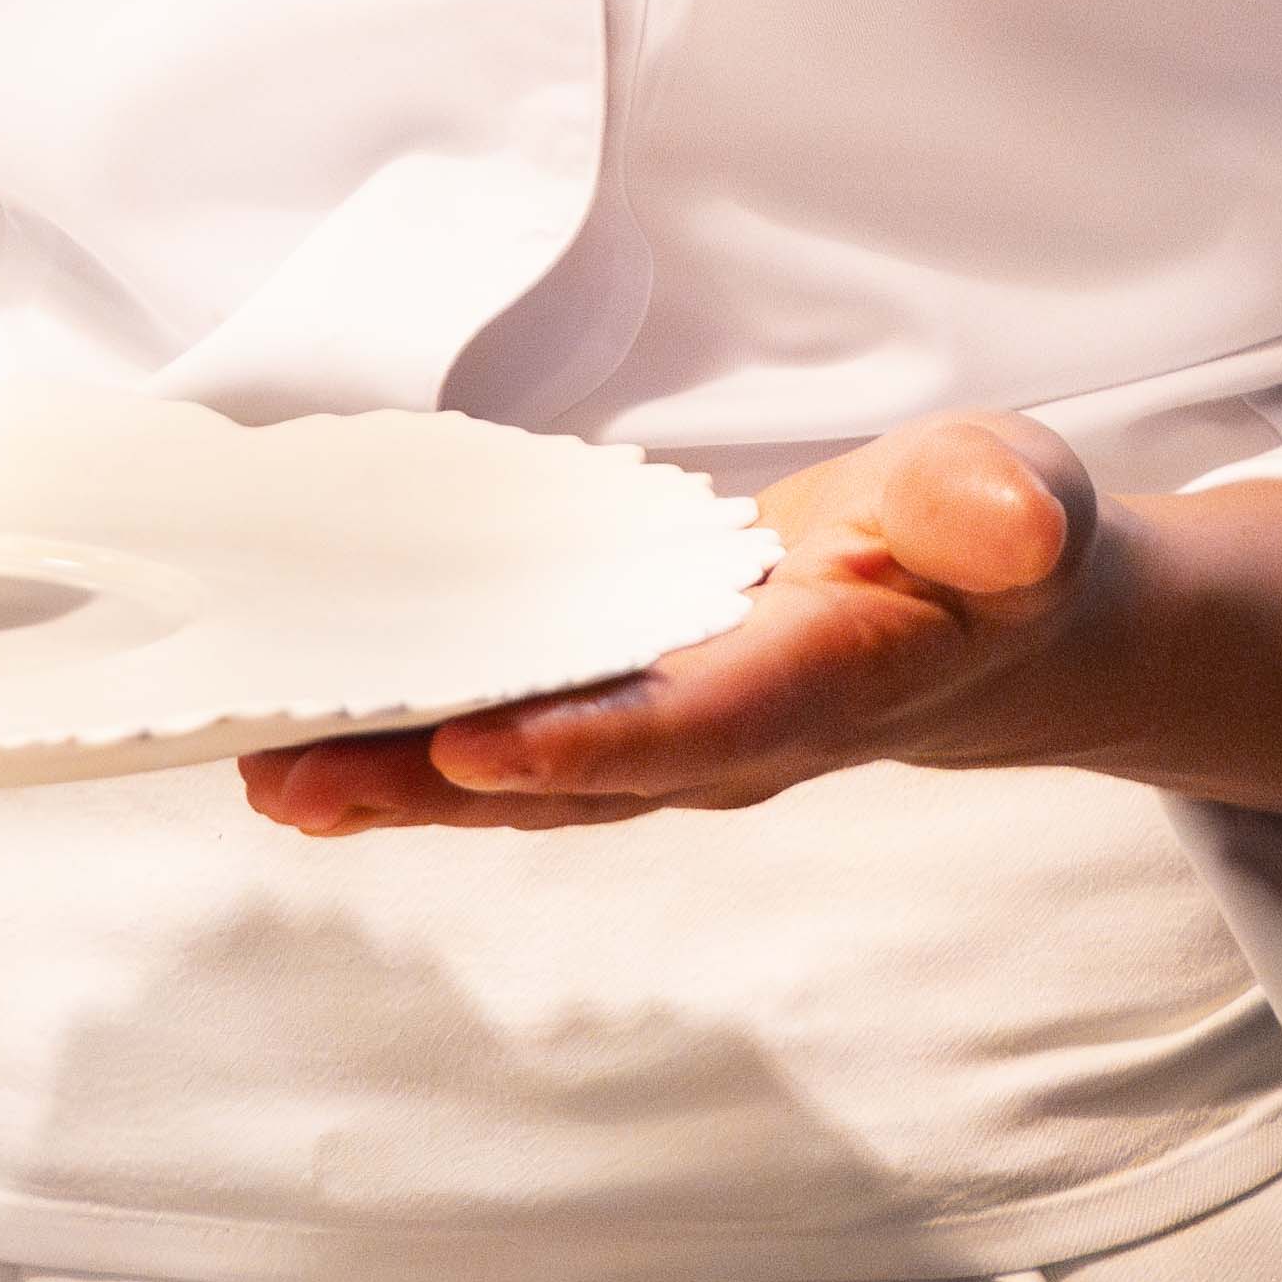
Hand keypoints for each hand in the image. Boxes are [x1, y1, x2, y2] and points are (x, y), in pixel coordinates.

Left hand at [243, 415, 1281, 852]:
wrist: (986, 614)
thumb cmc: (988, 540)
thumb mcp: (1014, 497)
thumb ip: (1003, 510)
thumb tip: (1022, 525)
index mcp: (827, 681)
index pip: (704, 722)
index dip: (593, 739)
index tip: (478, 739)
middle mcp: (730, 735)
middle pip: (570, 776)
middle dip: (434, 784)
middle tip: (294, 777)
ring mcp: (665, 736)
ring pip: (514, 775)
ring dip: (390, 781)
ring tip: (260, 770)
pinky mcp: (619, 708)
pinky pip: (500, 739)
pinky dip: (403, 747)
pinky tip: (303, 742)